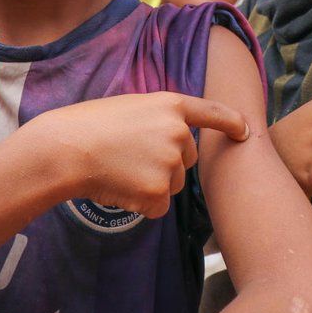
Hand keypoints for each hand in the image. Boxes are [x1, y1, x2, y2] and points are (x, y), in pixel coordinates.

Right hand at [31, 92, 248, 217]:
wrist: (66, 148)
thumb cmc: (89, 126)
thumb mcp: (131, 107)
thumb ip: (158, 120)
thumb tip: (174, 143)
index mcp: (171, 105)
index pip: (210, 113)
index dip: (230, 122)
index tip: (245, 130)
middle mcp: (178, 132)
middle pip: (187, 160)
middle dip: (166, 165)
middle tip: (129, 157)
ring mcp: (170, 162)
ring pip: (173, 185)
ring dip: (152, 186)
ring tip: (120, 170)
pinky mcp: (159, 191)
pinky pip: (158, 207)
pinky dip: (141, 205)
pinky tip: (120, 188)